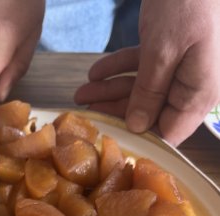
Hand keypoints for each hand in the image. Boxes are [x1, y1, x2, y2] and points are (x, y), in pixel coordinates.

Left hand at [74, 0, 219, 145]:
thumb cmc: (188, 3)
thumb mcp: (163, 52)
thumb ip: (149, 93)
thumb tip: (137, 127)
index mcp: (199, 94)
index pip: (169, 133)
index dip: (140, 139)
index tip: (109, 138)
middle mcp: (192, 86)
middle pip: (150, 112)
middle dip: (115, 111)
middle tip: (85, 113)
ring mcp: (182, 68)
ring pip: (143, 90)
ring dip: (110, 90)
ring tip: (80, 92)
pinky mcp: (170, 52)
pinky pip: (144, 69)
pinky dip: (119, 69)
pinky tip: (95, 72)